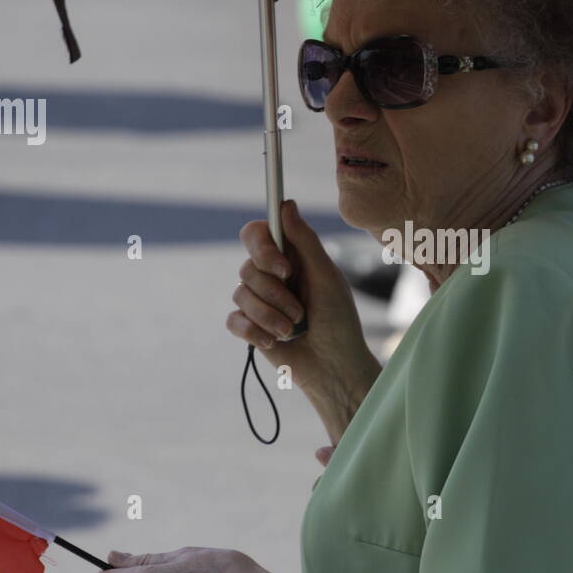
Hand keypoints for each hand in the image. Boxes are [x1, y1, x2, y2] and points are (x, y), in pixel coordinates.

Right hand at [227, 199, 380, 438]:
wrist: (333, 368)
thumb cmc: (338, 321)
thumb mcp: (327, 278)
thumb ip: (305, 241)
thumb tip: (286, 203)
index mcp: (290, 257)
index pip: (257, 233)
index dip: (262, 247)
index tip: (282, 268)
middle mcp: (271, 275)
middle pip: (247, 266)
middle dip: (274, 293)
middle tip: (300, 310)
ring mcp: (258, 300)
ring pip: (240, 295)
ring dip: (270, 316)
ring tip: (293, 330)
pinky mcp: (249, 326)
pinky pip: (234, 320)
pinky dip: (254, 331)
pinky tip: (274, 342)